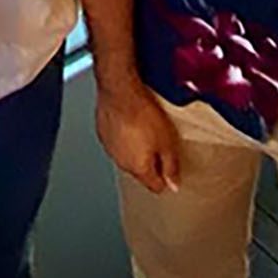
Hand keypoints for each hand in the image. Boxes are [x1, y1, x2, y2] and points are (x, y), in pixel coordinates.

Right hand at [96, 77, 182, 193]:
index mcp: (138, 168)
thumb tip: (173, 184)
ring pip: (127, 156)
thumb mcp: (167, 141)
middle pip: (141, 172)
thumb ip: (171, 166)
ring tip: (144, 130)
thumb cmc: (142, 113)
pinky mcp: (103, 134)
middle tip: (159, 143)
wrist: (120, 91)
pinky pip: (117, 142)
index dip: (165, 179)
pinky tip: (131, 123)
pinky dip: (124, 137)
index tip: (170, 168)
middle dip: (151, 161)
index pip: (154, 186)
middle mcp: (121, 163)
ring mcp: (110, 149)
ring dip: (136, 148)